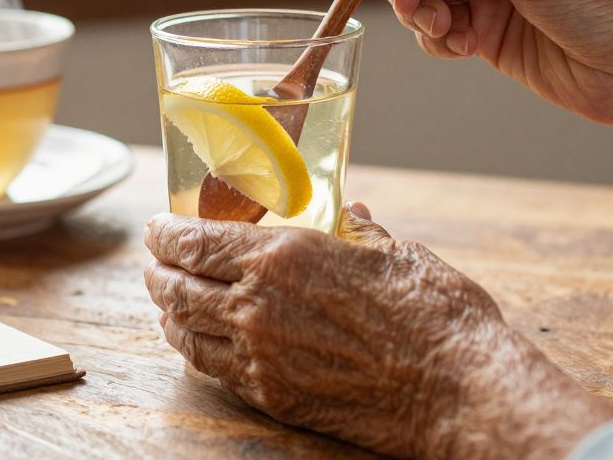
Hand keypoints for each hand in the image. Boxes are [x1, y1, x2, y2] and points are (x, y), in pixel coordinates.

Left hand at [143, 207, 612, 457]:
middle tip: (156, 263)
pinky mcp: (275, 397)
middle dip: (158, 271)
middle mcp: (256, 306)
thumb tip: (351, 214)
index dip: (165, 234)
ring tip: (167, 300)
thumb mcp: (395, 251)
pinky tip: (198, 343)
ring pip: (186, 332)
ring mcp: (261, 357)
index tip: (157, 228)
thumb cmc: (434, 314)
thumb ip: (358, 232)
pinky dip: (195, 350)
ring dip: (168, 312)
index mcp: (281, 256)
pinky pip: (214, 370)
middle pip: (176, 287)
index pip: (193, 242)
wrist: (456, 388)